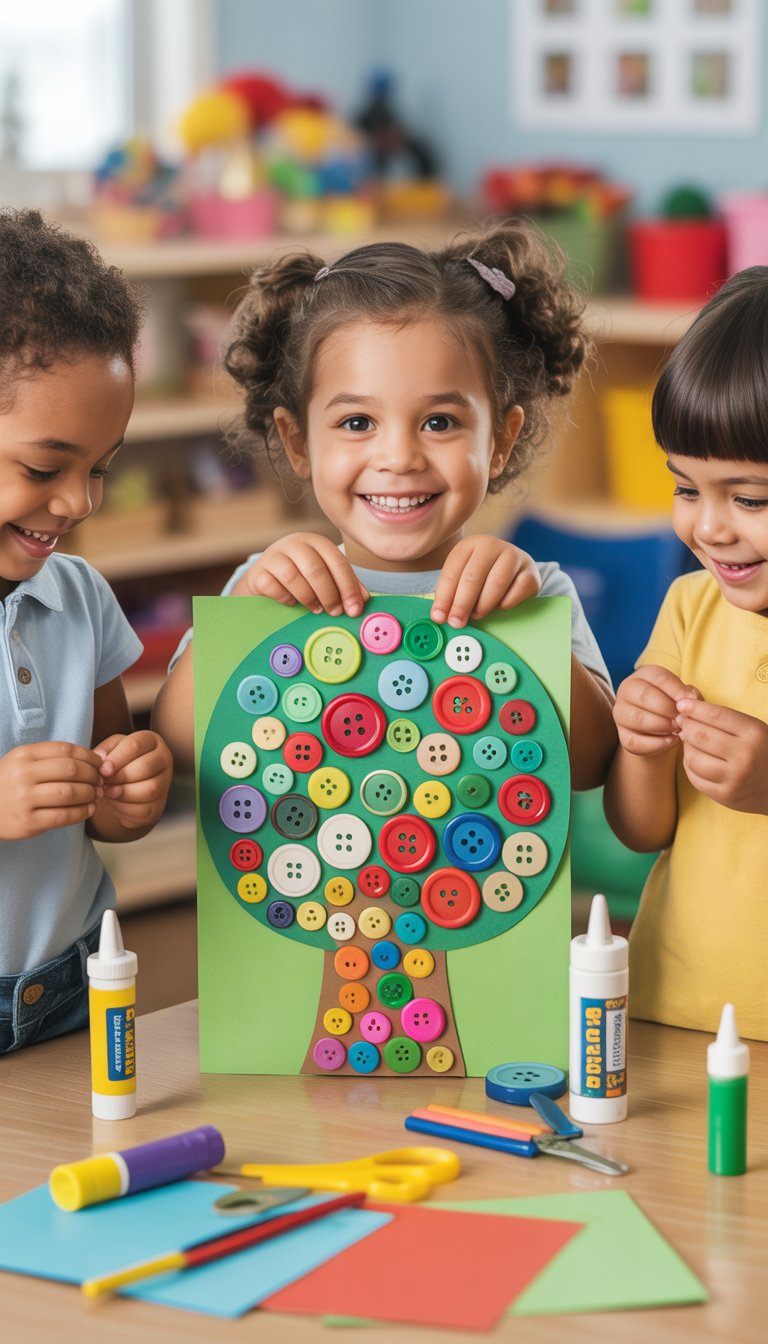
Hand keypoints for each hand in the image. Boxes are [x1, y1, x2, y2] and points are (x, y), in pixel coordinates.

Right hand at [0, 741, 103, 839]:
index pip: (65, 750)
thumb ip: (49, 758)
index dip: (89, 756)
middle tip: (100, 781)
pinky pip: (64, 816)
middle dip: (93, 775)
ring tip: (96, 795)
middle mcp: (23, 775)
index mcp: (23, 755)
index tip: (100, 763)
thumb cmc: (8, 784)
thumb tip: (91, 759)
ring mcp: (25, 799)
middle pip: (71, 770)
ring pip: (70, 793)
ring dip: (90, 794)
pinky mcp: (29, 823)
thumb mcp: (21, 762)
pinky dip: (82, 812)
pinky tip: (88, 810)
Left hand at [93, 730, 172, 831]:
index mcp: (151, 741)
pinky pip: (145, 808)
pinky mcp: (159, 804)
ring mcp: (164, 782)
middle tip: (104, 782)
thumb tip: (101, 760)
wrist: (119, 789)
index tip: (103, 770)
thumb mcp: (109, 751)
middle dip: (120, 777)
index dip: (117, 758)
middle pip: (145, 767)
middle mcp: (163, 759)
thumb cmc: (114, 764)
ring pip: (149, 789)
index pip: (136, 745)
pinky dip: (126, 807)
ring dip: (123, 792)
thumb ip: (103, 752)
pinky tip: (115, 802)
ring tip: (108, 791)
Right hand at [235, 534, 369, 616]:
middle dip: (329, 594)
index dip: (348, 587)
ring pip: (293, 576)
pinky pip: (272, 585)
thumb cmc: (302, 578)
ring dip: (308, 598)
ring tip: (315, 609)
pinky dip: (284, 597)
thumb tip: (362, 601)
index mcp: (316, 542)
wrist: (265, 578)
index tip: (354, 609)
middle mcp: (295, 544)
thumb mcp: (325, 577)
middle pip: (315, 569)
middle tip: (335, 613)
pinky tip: (292, 603)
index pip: (337, 562)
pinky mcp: (258, 571)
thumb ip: (344, 585)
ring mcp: (273, 555)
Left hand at [430, 536, 540, 626]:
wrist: (513, 566)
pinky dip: (505, 604)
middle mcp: (492, 545)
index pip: (452, 572)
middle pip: (472, 578)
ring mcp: (514, 556)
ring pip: (496, 584)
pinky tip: (498, 607)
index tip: (439, 617)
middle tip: (456, 623)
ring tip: (477, 615)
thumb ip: (451, 593)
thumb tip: (440, 616)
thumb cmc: (482, 575)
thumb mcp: (462, 576)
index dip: (444, 597)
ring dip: (483, 605)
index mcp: (469, 544)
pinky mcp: (531, 572)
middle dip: (461, 604)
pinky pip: (517, 592)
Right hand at [613, 665, 698, 756]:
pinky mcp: (622, 736)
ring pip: (637, 718)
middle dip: (668, 709)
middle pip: (645, 695)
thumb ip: (689, 694)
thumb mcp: (683, 695)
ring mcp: (621, 714)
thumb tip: (691, 699)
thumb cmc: (674, 705)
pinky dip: (657, 743)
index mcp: (644, 675)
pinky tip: (671, 740)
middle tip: (682, 718)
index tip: (691, 701)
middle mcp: (627, 691)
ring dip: (662, 726)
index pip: (658, 677)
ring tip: (678, 729)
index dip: (677, 690)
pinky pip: (635, 741)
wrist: (661, 729)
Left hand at [676, 697, 767, 813]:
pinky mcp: (726, 796)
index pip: (716, 715)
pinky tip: (694, 759)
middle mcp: (745, 756)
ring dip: (686, 747)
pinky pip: (695, 778)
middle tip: (683, 723)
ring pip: (693, 758)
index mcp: (755, 734)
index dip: (694, 708)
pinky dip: (689, 766)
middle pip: (700, 736)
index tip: (682, 704)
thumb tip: (686, 712)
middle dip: (686, 726)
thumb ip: (725, 720)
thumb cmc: (763, 751)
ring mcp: (734, 779)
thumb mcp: (754, 730)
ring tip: (689, 742)